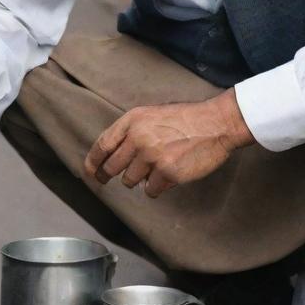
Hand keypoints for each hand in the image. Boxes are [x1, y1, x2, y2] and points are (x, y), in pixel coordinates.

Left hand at [84, 90, 254, 197]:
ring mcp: (152, 156)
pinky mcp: (167, 173)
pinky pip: (151, 190)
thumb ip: (132, 131)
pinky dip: (157, 187)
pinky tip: (168, 176)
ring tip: (155, 168)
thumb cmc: (185, 119)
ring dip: (140, 179)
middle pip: (112, 167)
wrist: (215, 123)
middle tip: (107, 179)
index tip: (89, 171)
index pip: (103, 145)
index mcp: (132, 121)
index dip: (93, 161)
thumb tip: (114, 152)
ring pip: (130, 181)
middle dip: (108, 175)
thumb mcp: (152, 114)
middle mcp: (138, 138)